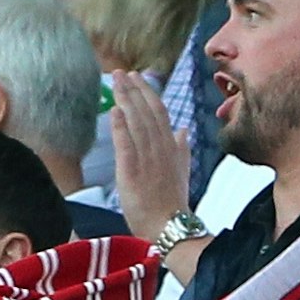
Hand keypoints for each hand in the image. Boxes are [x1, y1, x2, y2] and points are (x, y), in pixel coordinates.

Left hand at [111, 71, 189, 240]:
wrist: (169, 227)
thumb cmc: (172, 202)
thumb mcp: (181, 171)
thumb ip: (181, 149)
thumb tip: (184, 129)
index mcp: (172, 149)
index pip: (161, 114)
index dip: (149, 93)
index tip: (137, 77)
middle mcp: (161, 150)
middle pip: (148, 113)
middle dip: (134, 90)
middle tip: (120, 72)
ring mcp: (147, 160)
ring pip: (137, 124)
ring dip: (127, 101)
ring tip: (116, 82)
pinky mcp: (132, 171)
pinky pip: (126, 145)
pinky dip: (121, 127)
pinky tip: (115, 111)